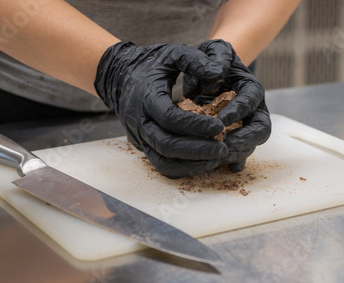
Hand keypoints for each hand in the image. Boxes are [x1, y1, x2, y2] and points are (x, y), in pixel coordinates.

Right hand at [94, 42, 229, 178]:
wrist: (119, 76)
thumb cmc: (150, 63)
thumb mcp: (172, 53)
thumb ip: (195, 61)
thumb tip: (219, 72)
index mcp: (146, 98)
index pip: (170, 118)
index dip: (196, 125)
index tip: (220, 126)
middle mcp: (139, 122)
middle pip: (167, 145)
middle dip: (198, 150)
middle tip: (224, 148)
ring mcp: (140, 138)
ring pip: (164, 161)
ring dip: (192, 164)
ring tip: (218, 158)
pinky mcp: (144, 147)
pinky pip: (162, 165)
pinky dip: (183, 169)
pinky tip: (205, 163)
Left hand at [184, 39, 270, 172]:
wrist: (209, 74)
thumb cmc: (213, 61)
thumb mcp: (215, 50)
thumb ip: (217, 56)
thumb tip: (217, 72)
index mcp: (251, 89)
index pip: (250, 101)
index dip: (238, 111)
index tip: (221, 120)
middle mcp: (254, 110)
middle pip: (260, 129)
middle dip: (245, 139)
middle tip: (225, 145)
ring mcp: (247, 126)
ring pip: (251, 144)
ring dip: (237, 152)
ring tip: (220, 157)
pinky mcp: (237, 138)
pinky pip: (242, 154)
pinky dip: (235, 162)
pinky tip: (226, 168)